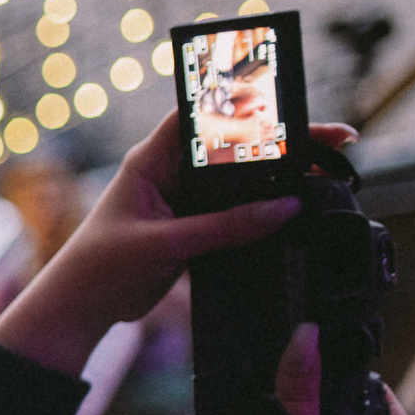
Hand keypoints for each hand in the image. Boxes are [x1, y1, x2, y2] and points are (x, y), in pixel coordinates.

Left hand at [0, 112, 352, 374]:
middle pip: (235, 146)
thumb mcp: (163, 245)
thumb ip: (223, 227)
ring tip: (330, 171)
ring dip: (280, 177)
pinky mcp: (193, 228)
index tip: (293, 105)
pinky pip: (238, 212)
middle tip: (335, 141)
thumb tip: (285, 209)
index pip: (204, 115)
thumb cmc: (99, 268)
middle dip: (283, 142)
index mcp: (151, 160)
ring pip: (242, 181)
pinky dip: (267, 210)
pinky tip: (301, 209)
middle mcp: (170, 174)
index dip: (248, 104)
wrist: (79, 311)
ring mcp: (184, 201)